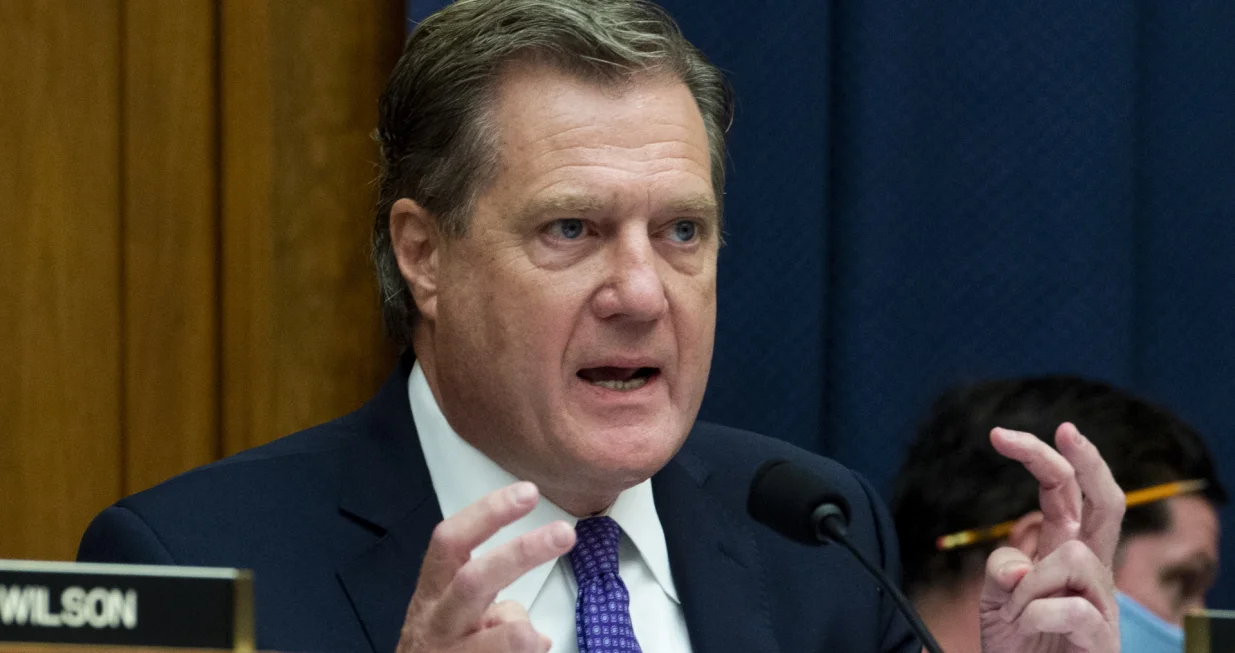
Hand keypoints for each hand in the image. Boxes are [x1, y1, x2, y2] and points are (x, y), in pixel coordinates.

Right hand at [396, 482, 576, 652]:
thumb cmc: (440, 649)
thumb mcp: (455, 616)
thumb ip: (488, 602)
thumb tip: (529, 621)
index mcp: (435, 592)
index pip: (452, 542)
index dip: (488, 514)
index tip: (527, 492)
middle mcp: (435, 621)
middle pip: (474, 580)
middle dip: (521, 553)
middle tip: (565, 533)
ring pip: (489, 641)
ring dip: (522, 636)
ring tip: (534, 640)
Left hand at [979, 423, 1124, 652]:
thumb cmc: (1020, 643)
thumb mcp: (994, 600)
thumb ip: (1001, 570)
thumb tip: (1021, 564)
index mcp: (1062, 549)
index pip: (1061, 492)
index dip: (1038, 458)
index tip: (999, 434)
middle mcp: (1088, 567)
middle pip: (1106, 503)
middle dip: (1091, 462)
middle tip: (1067, 430)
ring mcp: (1101, 600)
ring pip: (1073, 556)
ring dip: (1028, 585)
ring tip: (1016, 615)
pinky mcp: (1103, 634)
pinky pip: (1068, 607)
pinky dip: (1034, 616)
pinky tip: (1027, 630)